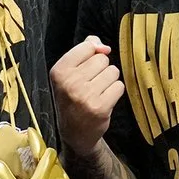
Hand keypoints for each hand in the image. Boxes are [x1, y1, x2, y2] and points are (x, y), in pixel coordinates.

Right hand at [52, 36, 122, 157]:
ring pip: (112, 71)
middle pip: (102, 59)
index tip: (84, 69)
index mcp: (59, 71)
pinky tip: (104, 100)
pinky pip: (119, 86)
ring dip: (108, 81)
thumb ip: (84, 51)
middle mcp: (70, 82)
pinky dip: (114, 92)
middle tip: (90, 84)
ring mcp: (85, 96)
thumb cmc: (72, 98)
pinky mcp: (100, 107)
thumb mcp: (68, 73)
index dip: (91, 55)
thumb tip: (103, 46)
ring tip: (97, 92)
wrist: (75, 132)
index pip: (87, 47)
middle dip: (100, 69)